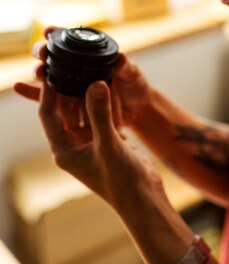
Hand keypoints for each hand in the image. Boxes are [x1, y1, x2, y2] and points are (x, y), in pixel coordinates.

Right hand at [14, 27, 154, 130]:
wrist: (136, 111)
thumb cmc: (136, 87)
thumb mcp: (133, 76)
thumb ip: (127, 67)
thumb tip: (120, 57)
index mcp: (92, 55)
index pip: (71, 40)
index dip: (58, 33)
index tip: (49, 30)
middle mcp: (78, 67)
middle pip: (53, 55)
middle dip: (43, 51)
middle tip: (42, 52)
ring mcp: (71, 84)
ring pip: (48, 75)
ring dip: (39, 71)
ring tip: (37, 72)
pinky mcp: (67, 102)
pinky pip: (46, 97)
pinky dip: (31, 92)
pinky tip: (18, 87)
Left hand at [37, 76, 159, 211]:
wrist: (144, 198)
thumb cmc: (121, 181)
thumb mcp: (108, 145)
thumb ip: (100, 113)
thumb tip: (94, 84)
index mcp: (64, 149)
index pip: (49, 114)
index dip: (49, 92)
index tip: (52, 70)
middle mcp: (74, 145)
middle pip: (65, 110)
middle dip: (70, 88)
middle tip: (74, 65)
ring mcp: (91, 142)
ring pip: (84, 110)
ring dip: (89, 93)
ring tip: (91, 70)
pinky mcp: (107, 140)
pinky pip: (101, 115)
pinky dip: (104, 102)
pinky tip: (109, 85)